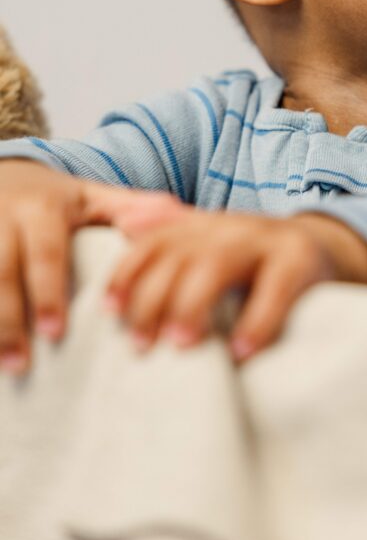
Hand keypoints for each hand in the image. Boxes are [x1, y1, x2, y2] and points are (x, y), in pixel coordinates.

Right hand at [0, 160, 186, 373]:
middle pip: (0, 271)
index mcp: (41, 207)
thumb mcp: (92, 195)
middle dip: (9, 318)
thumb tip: (177, 216)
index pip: (46, 253)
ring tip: (3, 366)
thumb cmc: (57, 198)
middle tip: (22, 363)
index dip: (48, 293)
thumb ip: (132, 208)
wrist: (3, 172)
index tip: (56, 333)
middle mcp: (3, 217)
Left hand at [105, 209, 366, 363]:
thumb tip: (124, 226)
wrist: (331, 248)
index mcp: (205, 226)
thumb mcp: (216, 244)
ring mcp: (268, 241)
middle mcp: (231, 227)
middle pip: (180, 254)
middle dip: (153, 298)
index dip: (127, 274)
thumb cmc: (261, 259)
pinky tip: (241, 350)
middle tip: (140, 345)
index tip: (108, 312)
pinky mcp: (302, 261)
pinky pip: (276, 288)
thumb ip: (173, 235)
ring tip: (182, 344)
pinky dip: (258, 319)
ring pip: (218, 263)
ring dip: (193, 304)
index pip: (155, 242)